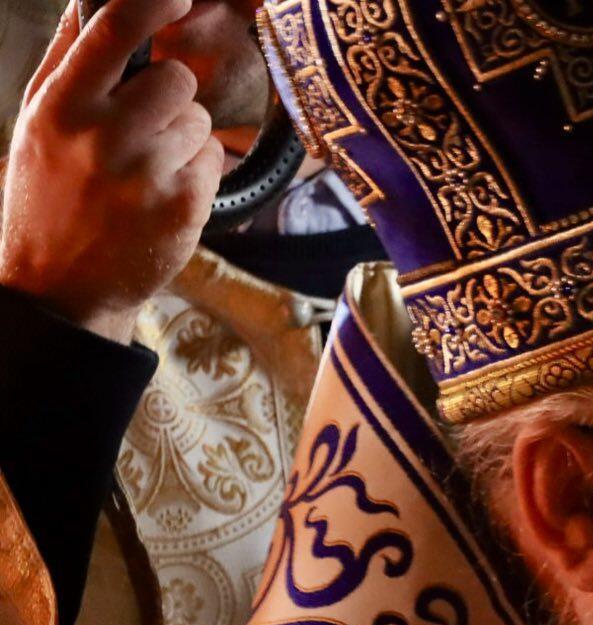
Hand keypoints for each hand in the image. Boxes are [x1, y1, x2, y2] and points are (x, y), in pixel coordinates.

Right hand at [0, 0, 223, 343]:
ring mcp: (147, 172)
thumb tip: (87, 2)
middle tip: (142, 127)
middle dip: (170, 97)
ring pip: (200, 120)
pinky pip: (214, 159)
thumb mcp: (36, 122)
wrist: (59, 285)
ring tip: (144, 169)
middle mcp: (104, 134)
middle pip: (177, 78)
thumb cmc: (48, 193)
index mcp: (62, 105)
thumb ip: (65, 60)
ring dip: (184, 137)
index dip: (153, 3)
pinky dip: (198, 171)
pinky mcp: (184, 204)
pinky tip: (162, 193)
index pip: (115, 30)